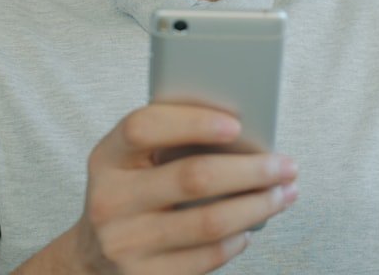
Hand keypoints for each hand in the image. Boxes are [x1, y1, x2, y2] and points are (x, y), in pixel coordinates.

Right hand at [75, 104, 298, 273]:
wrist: (93, 255)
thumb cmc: (131, 193)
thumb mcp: (133, 161)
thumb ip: (171, 140)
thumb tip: (245, 133)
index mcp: (107, 157)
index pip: (145, 127)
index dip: (192, 122)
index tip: (237, 125)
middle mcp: (110, 200)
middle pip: (193, 178)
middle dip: (251, 170)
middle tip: (286, 165)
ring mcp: (125, 243)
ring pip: (209, 222)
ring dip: (258, 206)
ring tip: (283, 194)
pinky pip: (206, 257)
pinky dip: (237, 240)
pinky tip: (251, 226)